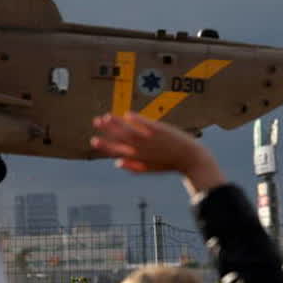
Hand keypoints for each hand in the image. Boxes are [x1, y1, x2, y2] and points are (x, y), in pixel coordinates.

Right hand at [89, 113, 227, 194]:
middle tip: (95, 122)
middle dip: (106, 130)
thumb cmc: (168, 163)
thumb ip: (133, 167)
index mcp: (137, 158)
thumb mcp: (149, 169)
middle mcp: (141, 148)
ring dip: (116, 123)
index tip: (93, 140)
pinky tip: (127, 113)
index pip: (116, 151)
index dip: (104, 146)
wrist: (189, 158)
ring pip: (128, 130)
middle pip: (119, 137)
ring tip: (106, 116)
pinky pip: (144, 123)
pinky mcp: (158, 130)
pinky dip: (135, 119)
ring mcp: (149, 139)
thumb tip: (117, 163)